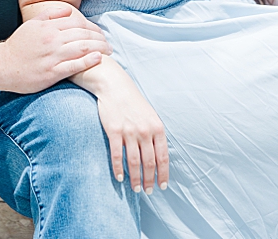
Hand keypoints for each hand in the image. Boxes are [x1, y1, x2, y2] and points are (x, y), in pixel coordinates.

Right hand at [0, 4, 111, 92]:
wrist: (2, 66)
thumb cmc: (17, 46)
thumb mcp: (30, 25)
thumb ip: (49, 15)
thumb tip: (68, 10)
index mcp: (47, 27)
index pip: (76, 23)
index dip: (92, 27)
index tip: (100, 33)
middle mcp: (51, 40)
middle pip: (82, 35)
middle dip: (99, 38)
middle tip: (108, 43)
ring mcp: (52, 56)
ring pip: (82, 48)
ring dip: (99, 48)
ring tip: (108, 51)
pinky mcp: (52, 72)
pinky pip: (74, 66)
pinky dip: (88, 61)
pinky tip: (98, 59)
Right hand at [97, 77, 168, 193]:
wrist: (114, 86)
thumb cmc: (132, 101)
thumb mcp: (150, 115)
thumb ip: (155, 133)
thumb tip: (158, 154)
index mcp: (157, 128)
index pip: (163, 157)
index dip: (163, 174)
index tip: (162, 186)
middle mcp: (145, 131)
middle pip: (149, 162)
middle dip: (149, 180)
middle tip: (148, 191)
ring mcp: (129, 131)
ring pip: (134, 161)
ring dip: (135, 178)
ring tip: (135, 188)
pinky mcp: (114, 130)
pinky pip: (117, 154)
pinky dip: (119, 168)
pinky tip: (120, 177)